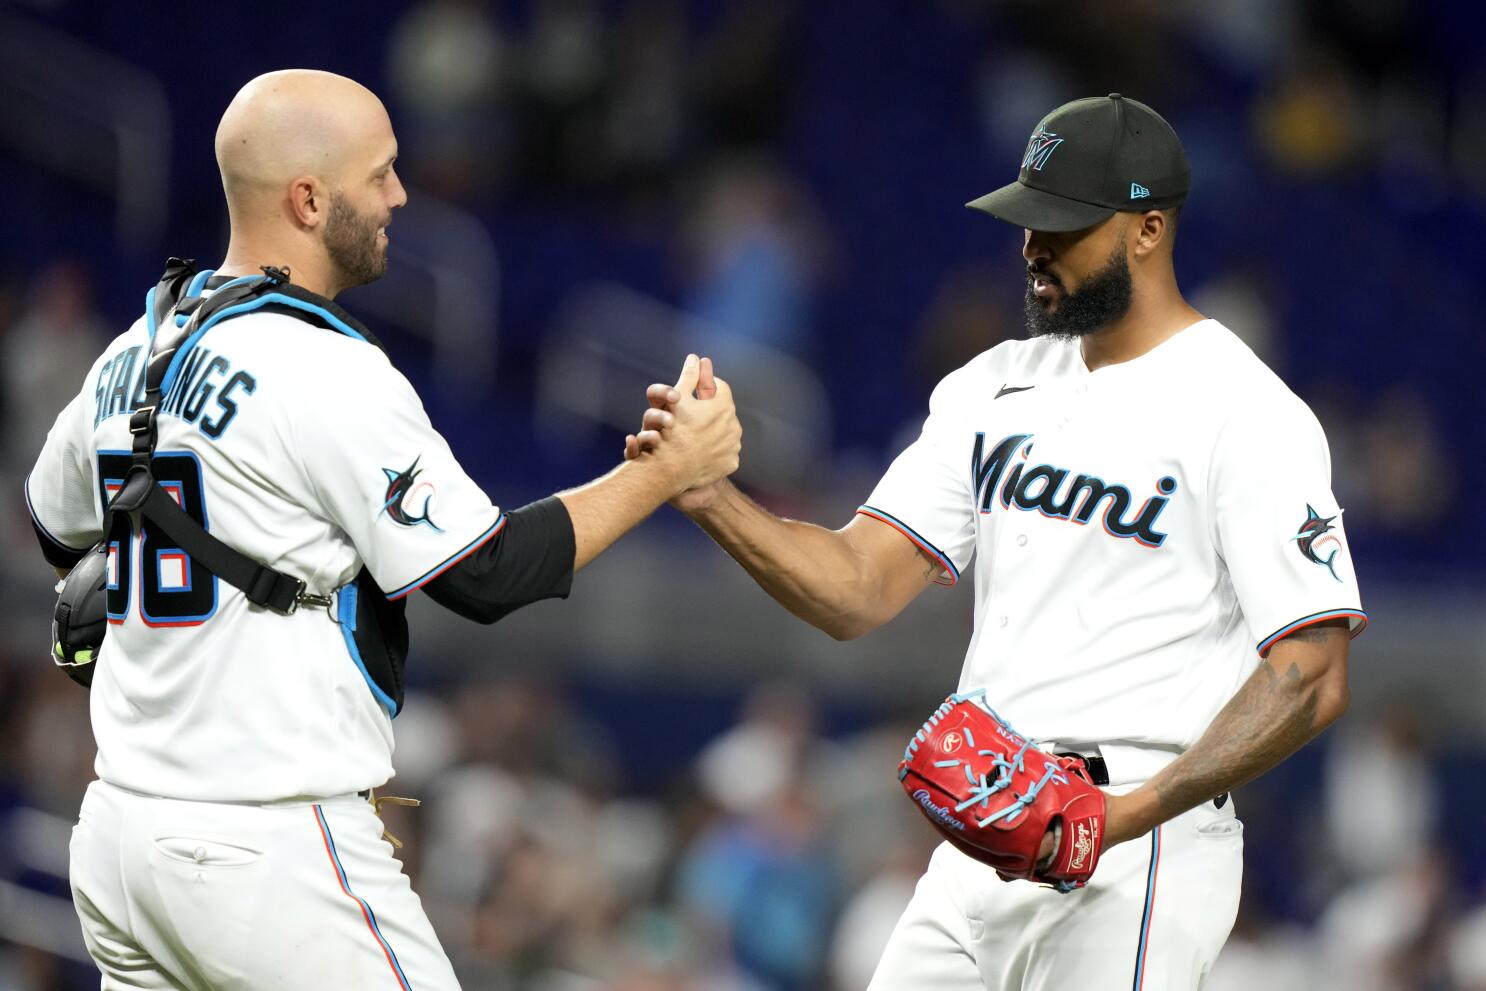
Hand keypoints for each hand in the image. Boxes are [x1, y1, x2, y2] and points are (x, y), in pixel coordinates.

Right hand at [624, 356, 735, 510]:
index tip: (694, 393)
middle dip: (709, 410)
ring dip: (713, 430)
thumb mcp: (677, 397)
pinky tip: (700, 451)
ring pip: (725, 431)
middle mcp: (734, 424)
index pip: (719, 387)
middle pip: (722, 410)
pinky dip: (714, 450)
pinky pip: (724, 452)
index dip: (705, 386)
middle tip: (691, 415)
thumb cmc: (671, 429)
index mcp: (724, 405)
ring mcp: (734, 445)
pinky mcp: (731, 462)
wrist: (671, 468)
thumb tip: (696, 358)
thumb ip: (689, 376)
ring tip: (694, 434)